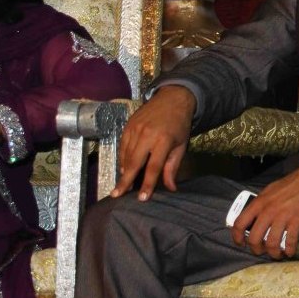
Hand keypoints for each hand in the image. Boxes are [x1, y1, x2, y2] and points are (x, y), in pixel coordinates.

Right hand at [110, 85, 194, 200]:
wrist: (173, 99)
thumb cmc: (180, 124)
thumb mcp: (181, 145)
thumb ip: (173, 167)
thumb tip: (171, 188)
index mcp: (163, 140)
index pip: (153, 167)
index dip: (148, 184)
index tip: (141, 198)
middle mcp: (147, 135)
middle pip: (134, 162)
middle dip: (125, 181)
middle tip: (117, 195)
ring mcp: (136, 129)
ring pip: (126, 155)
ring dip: (124, 171)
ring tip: (121, 186)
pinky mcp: (128, 125)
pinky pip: (122, 145)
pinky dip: (122, 158)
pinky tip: (124, 168)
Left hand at [230, 163, 298, 258]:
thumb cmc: (287, 185)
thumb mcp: (268, 191)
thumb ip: (259, 205)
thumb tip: (252, 220)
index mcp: (259, 203)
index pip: (240, 223)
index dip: (237, 237)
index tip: (241, 243)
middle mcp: (268, 211)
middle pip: (255, 238)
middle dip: (256, 249)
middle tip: (261, 251)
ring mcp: (283, 217)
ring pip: (271, 243)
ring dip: (273, 253)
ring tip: (276, 254)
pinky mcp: (297, 221)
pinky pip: (290, 242)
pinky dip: (289, 250)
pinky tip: (289, 251)